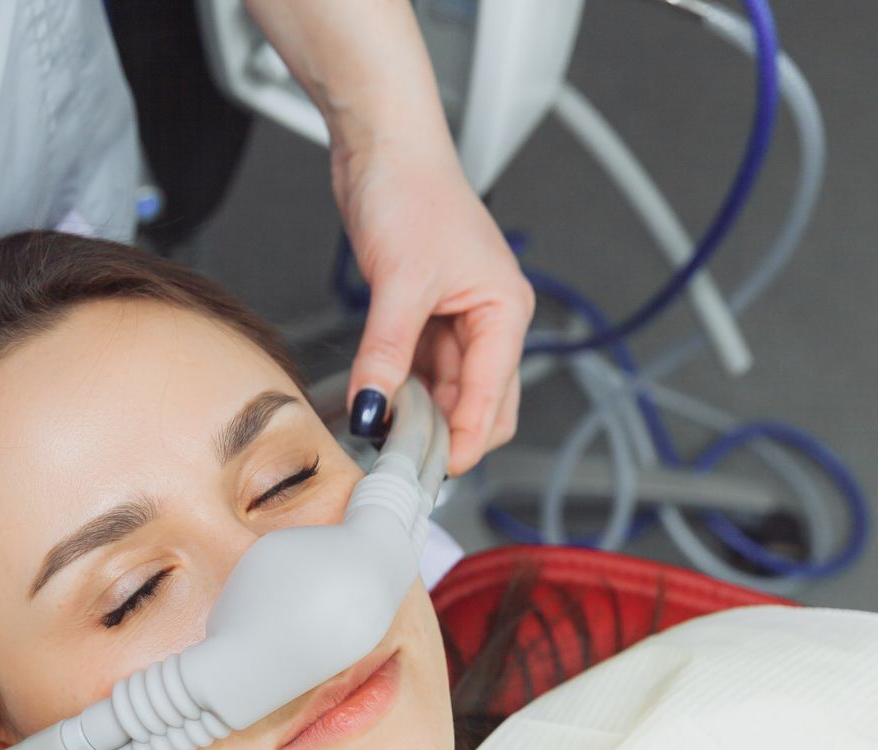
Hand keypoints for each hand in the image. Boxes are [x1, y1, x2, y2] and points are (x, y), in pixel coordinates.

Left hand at [333, 143, 535, 475]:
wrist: (383, 145)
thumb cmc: (411, 191)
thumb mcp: (399, 284)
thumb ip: (386, 354)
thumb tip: (372, 410)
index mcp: (505, 312)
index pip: (494, 399)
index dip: (465, 442)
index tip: (432, 475)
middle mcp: (489, 320)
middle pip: (480, 404)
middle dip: (446, 436)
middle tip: (403, 465)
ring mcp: (457, 319)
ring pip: (447, 391)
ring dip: (420, 415)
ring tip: (381, 437)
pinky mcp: (424, 314)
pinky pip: (420, 369)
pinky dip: (401, 390)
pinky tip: (375, 404)